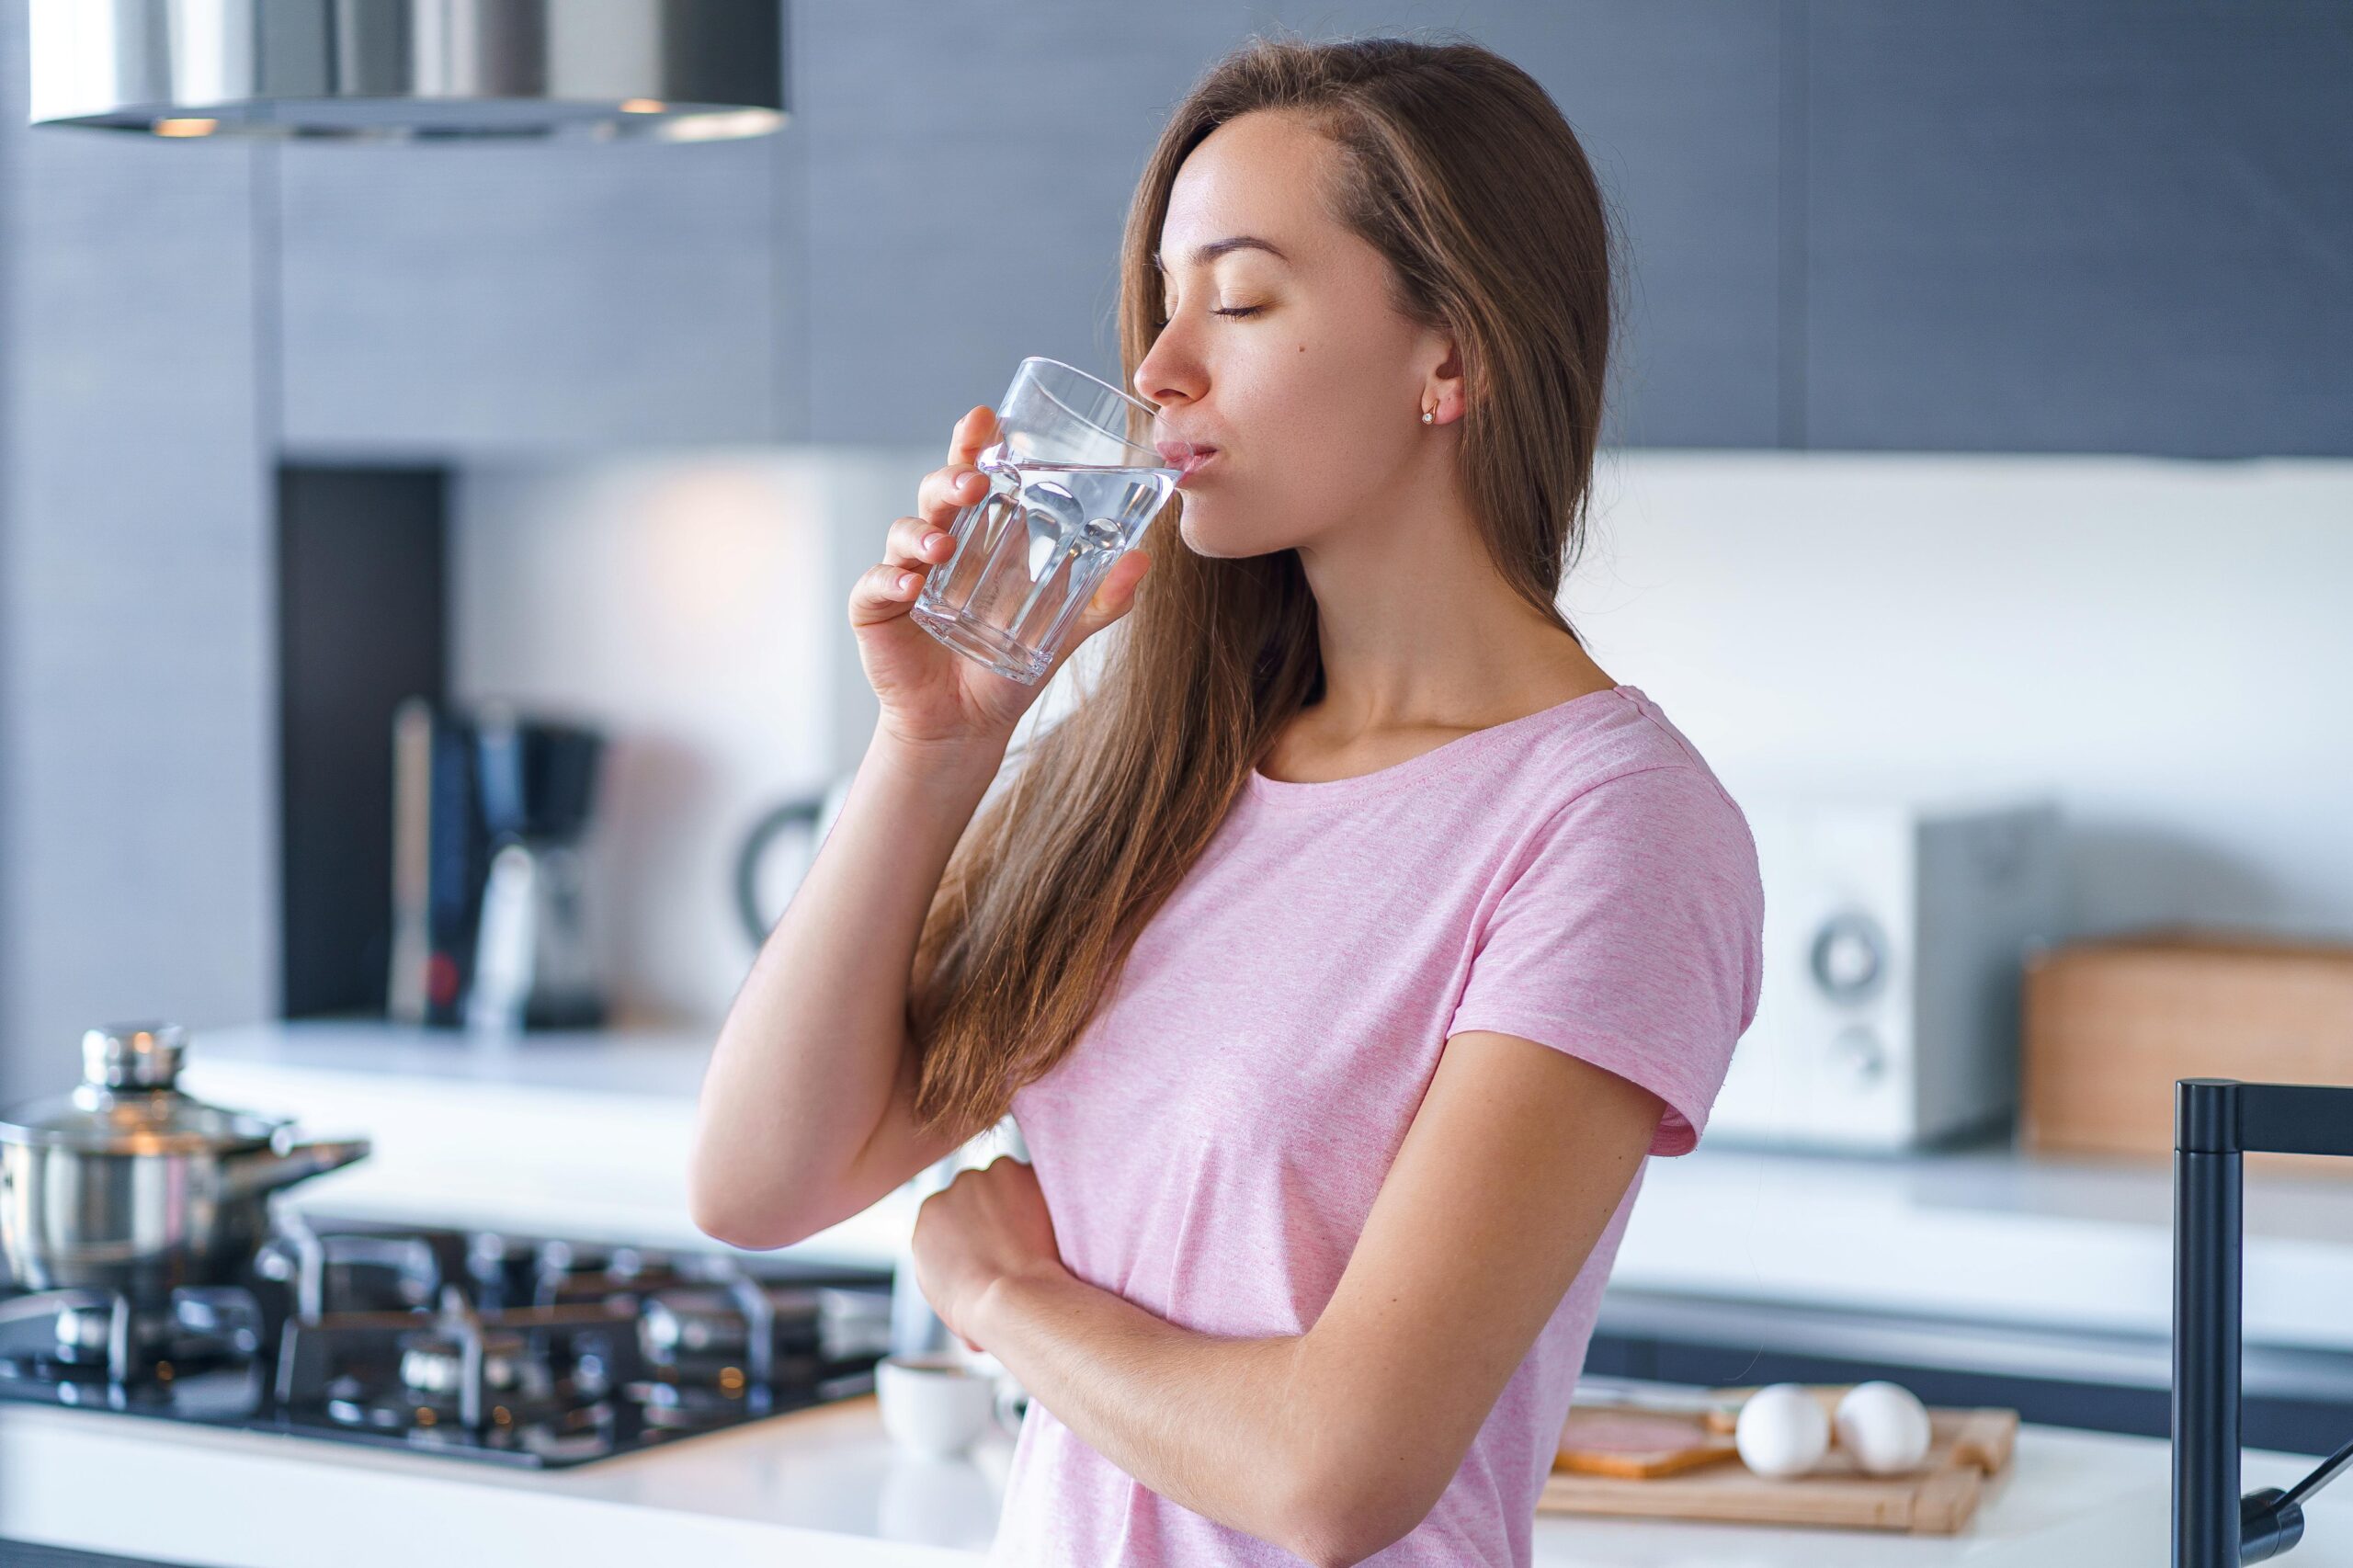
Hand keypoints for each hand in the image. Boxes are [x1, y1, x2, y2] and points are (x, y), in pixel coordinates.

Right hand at [849, 406, 1153, 753]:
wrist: (968, 725)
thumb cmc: (1010, 667)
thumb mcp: (1065, 630)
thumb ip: (1104, 598)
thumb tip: (1144, 560)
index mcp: (983, 536)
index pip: (975, 475)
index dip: (975, 444)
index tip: (987, 419)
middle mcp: (941, 542)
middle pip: (938, 491)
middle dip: (952, 477)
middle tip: (973, 481)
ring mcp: (905, 572)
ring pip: (905, 530)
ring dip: (922, 532)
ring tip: (943, 547)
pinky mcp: (876, 608)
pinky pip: (875, 583)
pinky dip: (890, 579)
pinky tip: (909, 584)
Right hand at [909, 1155, 1067, 1352]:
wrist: (1010, 1301)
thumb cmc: (980, 1313)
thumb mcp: (945, 1294)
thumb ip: (949, 1267)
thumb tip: (966, 1284)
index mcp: (930, 1216)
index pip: (955, 1210)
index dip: (978, 1227)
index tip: (996, 1243)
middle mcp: (954, 1188)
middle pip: (980, 1191)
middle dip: (997, 1209)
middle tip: (1019, 1239)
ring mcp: (987, 1177)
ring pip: (1007, 1180)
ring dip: (1020, 1198)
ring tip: (1039, 1233)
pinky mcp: (1018, 1171)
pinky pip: (1034, 1178)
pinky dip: (1043, 1195)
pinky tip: (1052, 1223)